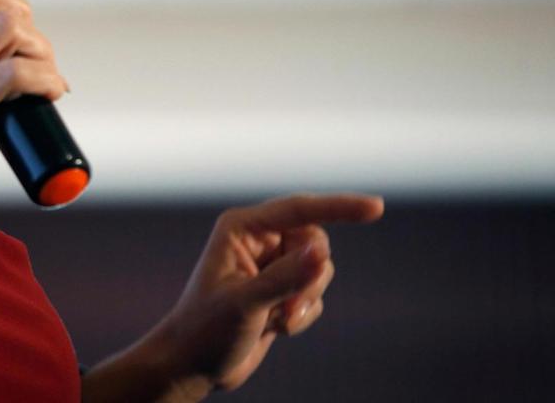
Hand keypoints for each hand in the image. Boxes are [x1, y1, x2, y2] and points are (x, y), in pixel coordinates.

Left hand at [145, 192, 384, 397]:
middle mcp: (258, 240)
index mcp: (242, 228)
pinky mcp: (281, 290)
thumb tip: (323, 254)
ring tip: (277, 320)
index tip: (376, 208)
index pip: (299, 210)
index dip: (339, 207)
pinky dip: (303, 315)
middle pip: (316, 242)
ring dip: (306, 301)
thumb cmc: (206, 329)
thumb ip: (286, 278)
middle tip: (289, 306)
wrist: (194, 364)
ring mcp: (271, 266)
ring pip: (318, 270)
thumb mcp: (246, 303)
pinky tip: (275, 328)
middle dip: (311, 278)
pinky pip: (314, 295)